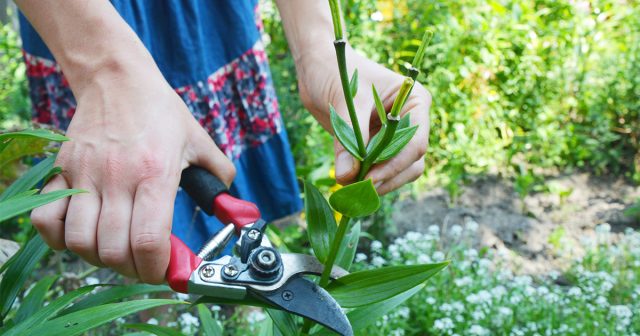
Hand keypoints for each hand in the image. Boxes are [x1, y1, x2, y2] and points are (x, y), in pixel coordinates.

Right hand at [31, 65, 234, 283]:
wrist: (118, 78)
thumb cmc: (161, 112)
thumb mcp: (199, 141)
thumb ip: (220, 179)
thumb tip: (236, 211)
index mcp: (155, 174)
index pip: (149, 241)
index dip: (158, 270)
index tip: (167, 272)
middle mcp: (117, 178)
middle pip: (113, 251)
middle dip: (133, 269)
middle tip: (146, 262)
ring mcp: (84, 175)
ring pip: (79, 242)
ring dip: (100, 257)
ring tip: (117, 248)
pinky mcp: (62, 171)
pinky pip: (46, 220)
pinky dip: (60, 239)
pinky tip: (83, 233)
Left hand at [297, 46, 430, 194]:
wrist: (318, 67)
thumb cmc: (337, 71)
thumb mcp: (345, 101)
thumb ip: (348, 139)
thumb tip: (347, 176)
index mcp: (415, 102)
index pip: (415, 142)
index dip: (394, 164)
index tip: (369, 178)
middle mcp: (410, 122)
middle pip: (412, 163)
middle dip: (387, 178)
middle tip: (358, 189)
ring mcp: (394, 136)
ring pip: (398, 172)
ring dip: (377, 183)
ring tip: (351, 189)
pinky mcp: (376, 147)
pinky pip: (378, 170)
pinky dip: (366, 180)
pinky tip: (348, 184)